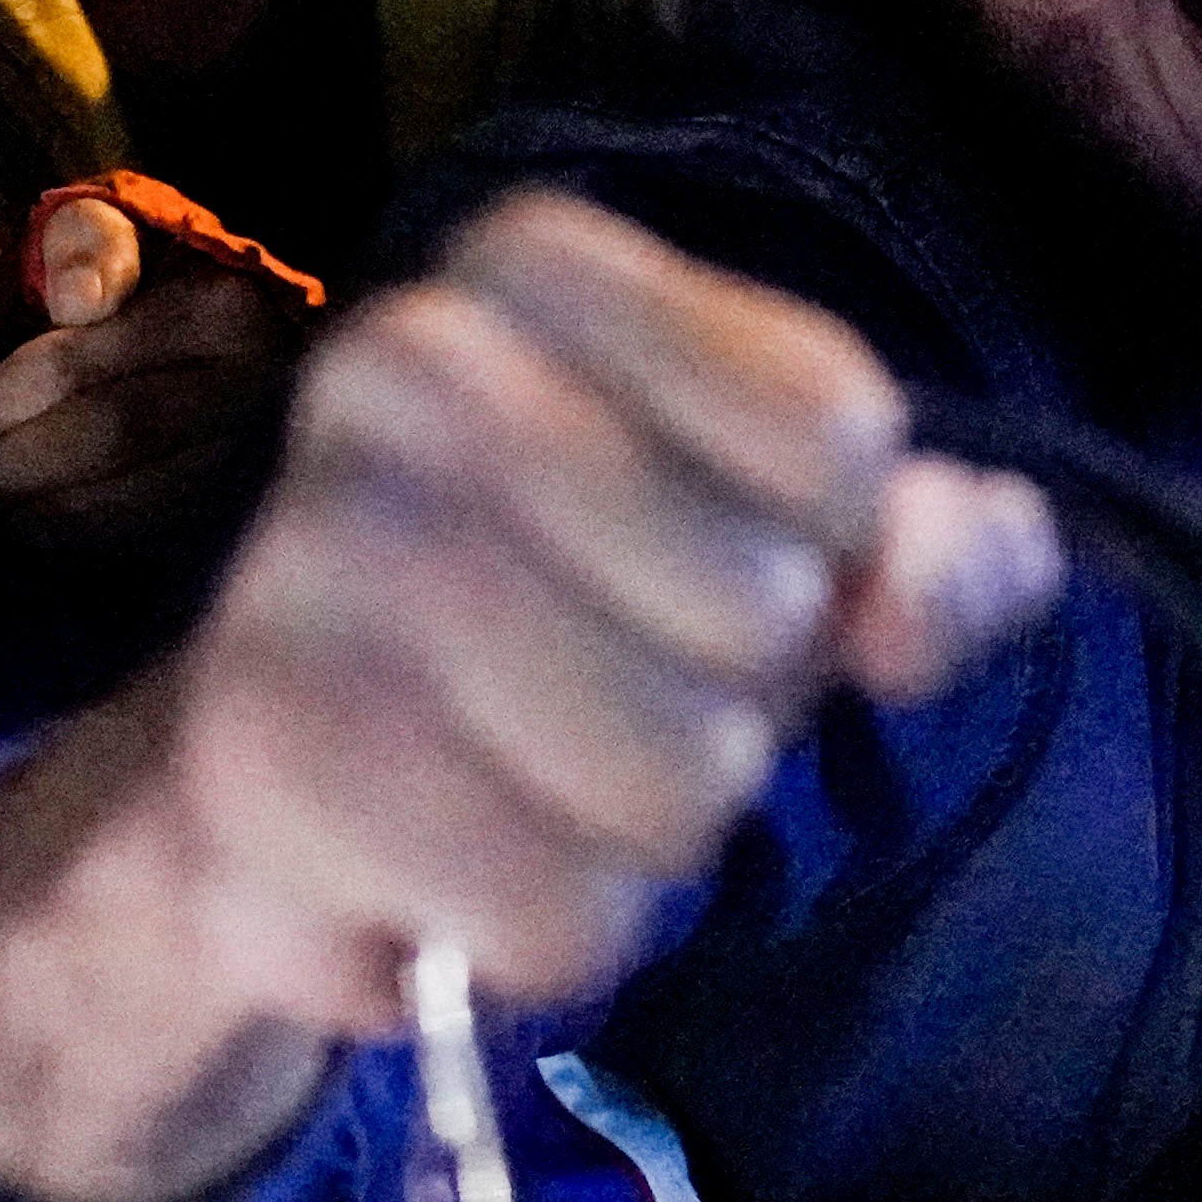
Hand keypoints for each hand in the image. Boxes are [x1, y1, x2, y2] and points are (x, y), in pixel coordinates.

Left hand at [0, 172, 325, 580]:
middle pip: (107, 437)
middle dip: (4, 469)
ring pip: (129, 502)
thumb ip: (85, 244)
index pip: (80, 364)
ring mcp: (256, 460)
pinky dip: (76, 546)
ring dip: (33, 517)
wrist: (233, 340)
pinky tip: (20, 540)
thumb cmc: (147, 283)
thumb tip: (78, 300)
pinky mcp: (240, 514)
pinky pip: (147, 543)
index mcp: (218, 308)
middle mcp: (254, 388)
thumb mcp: (114, 233)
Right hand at [0, 190, 1054, 1201]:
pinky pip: (549, 909)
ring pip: (667, 779)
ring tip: (539, 787)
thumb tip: (942, 593)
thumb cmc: (561, 624)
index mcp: (530, 267)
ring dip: (647, 839)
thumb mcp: (768, 549)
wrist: (280, 783)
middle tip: (614, 699)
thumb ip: (923, 549)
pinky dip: (552, 934)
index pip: (834, 431)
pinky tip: (461, 873)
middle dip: (736, 709)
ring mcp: (310, 553)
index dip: (831, 548)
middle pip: (763, 610)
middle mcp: (403, 363)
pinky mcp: (259, 755)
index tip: (722, 555)